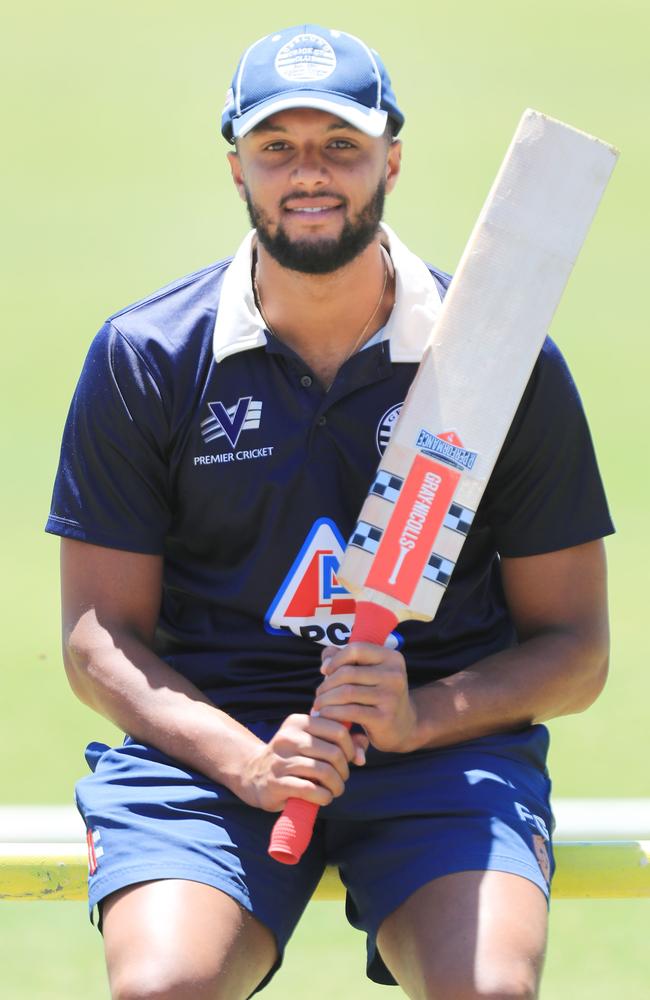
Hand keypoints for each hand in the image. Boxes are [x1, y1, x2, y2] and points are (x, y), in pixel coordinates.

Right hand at [236, 713, 365, 812]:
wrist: (254, 774)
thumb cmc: (293, 758)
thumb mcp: (313, 743)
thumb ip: (341, 743)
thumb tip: (362, 754)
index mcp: (298, 722)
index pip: (338, 730)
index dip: (350, 747)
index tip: (348, 759)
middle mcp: (288, 738)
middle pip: (334, 753)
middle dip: (344, 770)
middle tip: (342, 778)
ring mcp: (280, 760)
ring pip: (324, 772)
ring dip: (336, 786)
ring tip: (335, 789)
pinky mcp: (276, 783)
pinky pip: (311, 790)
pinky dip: (324, 796)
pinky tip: (324, 797)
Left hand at [312, 643, 418, 753]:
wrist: (403, 727)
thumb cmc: (377, 695)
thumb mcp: (367, 673)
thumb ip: (343, 659)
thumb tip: (325, 663)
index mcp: (392, 658)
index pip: (356, 649)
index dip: (336, 659)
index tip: (325, 671)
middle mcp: (394, 675)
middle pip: (348, 672)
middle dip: (327, 684)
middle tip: (319, 694)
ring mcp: (391, 697)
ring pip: (346, 692)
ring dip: (326, 699)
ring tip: (319, 705)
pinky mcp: (384, 718)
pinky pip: (350, 712)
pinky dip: (332, 713)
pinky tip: (325, 715)